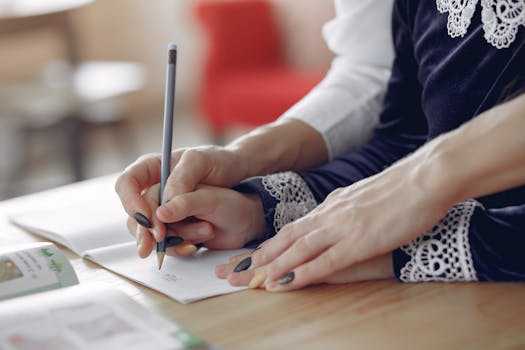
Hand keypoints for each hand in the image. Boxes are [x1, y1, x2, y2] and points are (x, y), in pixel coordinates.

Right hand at [115, 145, 246, 239]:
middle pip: (134, 212)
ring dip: (161, 241)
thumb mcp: (201, 161)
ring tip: (187, 243)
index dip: (131, 202)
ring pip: (147, 230)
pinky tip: (192, 246)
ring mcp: (162, 207)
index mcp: (152, 167)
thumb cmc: (219, 161)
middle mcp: (153, 188)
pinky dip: (176, 245)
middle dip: (143, 230)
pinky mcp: (174, 223)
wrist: (239, 178)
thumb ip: (182, 179)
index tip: (147, 218)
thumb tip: (164, 204)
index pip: (127, 183)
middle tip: (156, 243)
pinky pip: (165, 239)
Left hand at [221, 153, 454, 290]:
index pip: (291, 229)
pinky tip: (284, 283)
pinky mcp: (359, 240)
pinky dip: (301, 273)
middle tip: (229, 272)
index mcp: (331, 206)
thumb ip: (344, 207)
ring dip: (269, 267)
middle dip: (254, 257)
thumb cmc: (402, 188)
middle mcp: (330, 214)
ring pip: (296, 250)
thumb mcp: (364, 196)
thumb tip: (331, 209)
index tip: (247, 259)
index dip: (267, 246)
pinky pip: (324, 261)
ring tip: (246, 281)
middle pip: (284, 239)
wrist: (427, 177)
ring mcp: (342, 227)